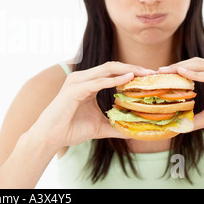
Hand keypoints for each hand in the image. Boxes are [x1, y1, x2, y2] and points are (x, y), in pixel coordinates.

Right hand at [30, 62, 156, 149]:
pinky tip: (128, 79)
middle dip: (133, 67)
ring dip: (127, 70)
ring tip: (145, 74)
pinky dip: (114, 80)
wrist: (50, 136)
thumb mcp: (98, 126)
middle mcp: (82, 78)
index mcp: (87, 83)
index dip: (131, 72)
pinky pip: (97, 81)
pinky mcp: (74, 90)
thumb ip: (114, 125)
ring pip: (106, 69)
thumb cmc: (70, 129)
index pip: (112, 72)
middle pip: (112, 66)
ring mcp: (77, 82)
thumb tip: (132, 131)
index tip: (149, 77)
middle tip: (152, 72)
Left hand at [159, 58, 203, 142]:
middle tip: (159, 71)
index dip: (177, 68)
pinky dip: (195, 74)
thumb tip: (178, 124)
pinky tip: (181, 73)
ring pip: (202, 65)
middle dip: (176, 65)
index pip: (195, 67)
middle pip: (196, 63)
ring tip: (167, 71)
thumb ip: (195, 117)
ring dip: (182, 67)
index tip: (160, 73)